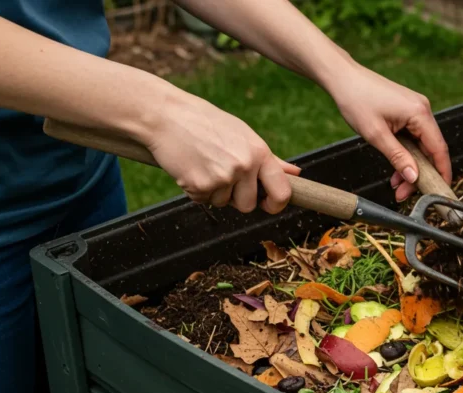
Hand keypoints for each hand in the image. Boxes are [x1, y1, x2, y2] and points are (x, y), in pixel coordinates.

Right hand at [143, 89, 300, 213]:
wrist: (166, 116)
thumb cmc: (207, 124)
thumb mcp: (244, 136)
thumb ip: (270, 160)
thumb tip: (296, 174)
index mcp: (260, 153)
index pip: (282, 193)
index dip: (276, 205)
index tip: (268, 204)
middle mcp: (244, 166)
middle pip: (248, 205)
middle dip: (236, 198)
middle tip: (221, 174)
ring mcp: (222, 177)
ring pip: (224, 204)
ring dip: (213, 192)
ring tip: (203, 164)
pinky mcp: (199, 186)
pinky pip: (203, 201)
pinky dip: (195, 190)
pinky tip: (190, 167)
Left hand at [327, 62, 450, 201]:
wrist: (343, 77)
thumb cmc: (356, 100)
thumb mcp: (376, 135)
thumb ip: (398, 158)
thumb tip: (414, 178)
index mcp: (420, 113)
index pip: (439, 149)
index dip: (442, 173)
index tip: (440, 192)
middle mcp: (423, 110)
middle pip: (430, 150)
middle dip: (419, 174)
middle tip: (403, 194)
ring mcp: (416, 109)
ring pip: (421, 146)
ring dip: (411, 166)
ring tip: (396, 184)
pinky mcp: (408, 111)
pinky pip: (414, 138)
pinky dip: (406, 154)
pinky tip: (395, 167)